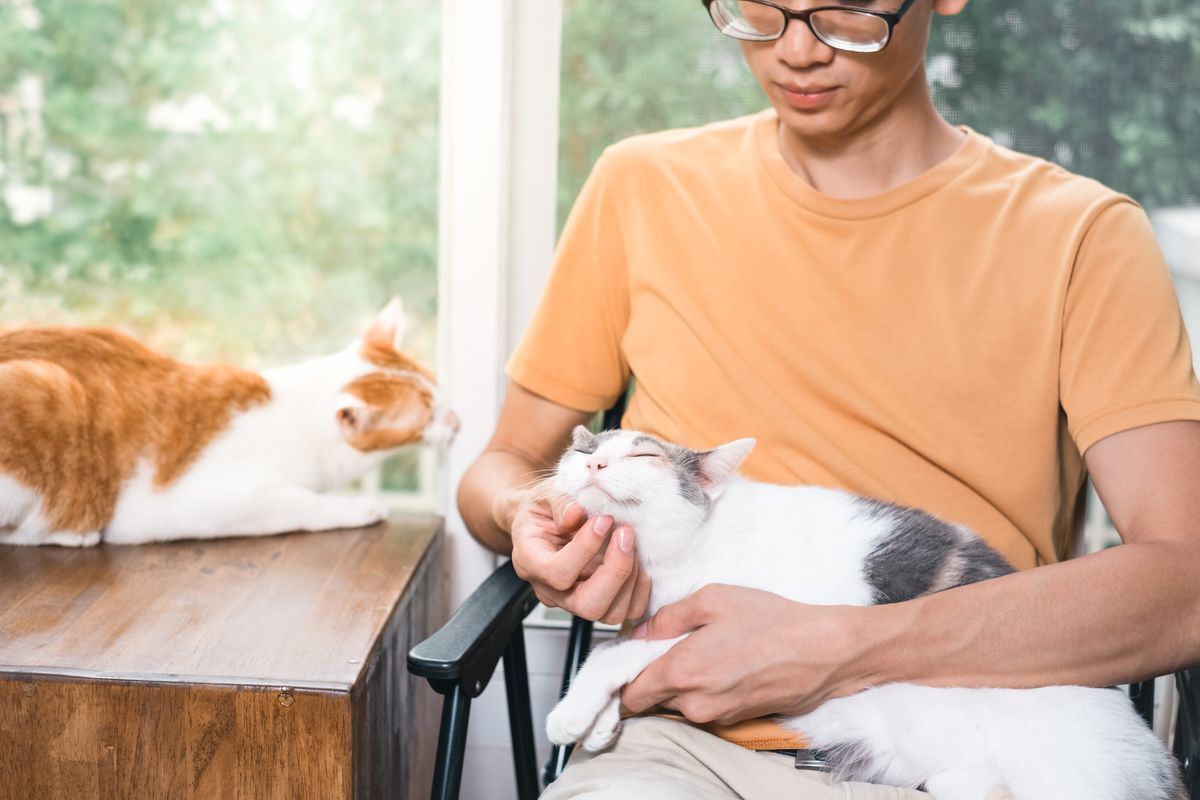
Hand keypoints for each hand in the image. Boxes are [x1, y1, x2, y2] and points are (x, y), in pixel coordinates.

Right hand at [507, 490, 651, 623]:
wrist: (546, 520)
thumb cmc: (545, 509)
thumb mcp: (545, 494)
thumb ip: (560, 501)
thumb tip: (577, 513)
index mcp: (530, 562)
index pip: (557, 572)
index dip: (585, 548)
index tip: (603, 519)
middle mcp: (552, 590)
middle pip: (587, 605)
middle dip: (616, 571)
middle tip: (625, 534)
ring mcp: (576, 601)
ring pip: (611, 614)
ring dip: (631, 577)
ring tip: (631, 542)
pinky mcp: (601, 603)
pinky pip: (629, 611)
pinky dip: (641, 587)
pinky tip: (638, 559)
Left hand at [620, 584, 877, 723]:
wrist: (822, 651)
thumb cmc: (770, 621)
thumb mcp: (713, 599)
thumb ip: (668, 617)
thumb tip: (641, 632)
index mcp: (681, 672)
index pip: (629, 692)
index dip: (622, 676)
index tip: (627, 659)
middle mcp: (694, 703)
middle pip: (651, 699)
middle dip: (651, 677)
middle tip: (666, 647)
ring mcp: (716, 716)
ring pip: (678, 704)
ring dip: (680, 683)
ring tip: (703, 651)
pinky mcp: (735, 720)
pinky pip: (703, 707)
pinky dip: (703, 690)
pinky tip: (723, 663)